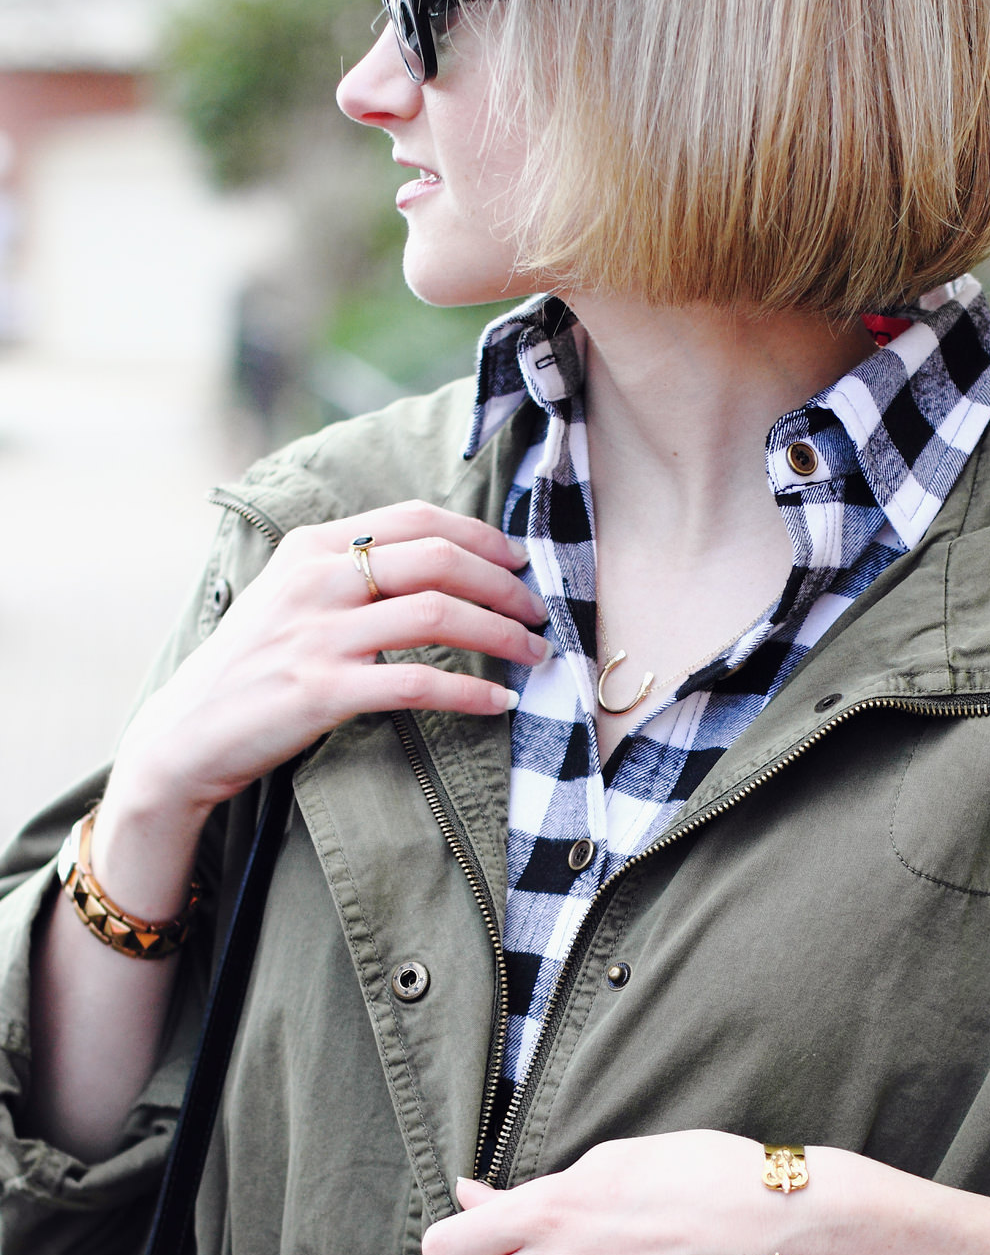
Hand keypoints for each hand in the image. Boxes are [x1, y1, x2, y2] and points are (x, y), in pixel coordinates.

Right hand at [118, 501, 548, 819]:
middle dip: (505, 584)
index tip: (518, 560)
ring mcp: (318, 635)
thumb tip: (434, 564)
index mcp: (311, 547)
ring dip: (502, 634)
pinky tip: (498, 703)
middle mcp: (316, 580)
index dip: (481, 537)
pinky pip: (419, 683)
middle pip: (439, 561)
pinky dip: (471, 692)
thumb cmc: (249, 668)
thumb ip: (346, 572)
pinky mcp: (322, 691)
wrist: (185, 735)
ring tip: (533, 653)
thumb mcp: (287, 597)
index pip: (416, 519)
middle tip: (539, 611)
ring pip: (439, 616)